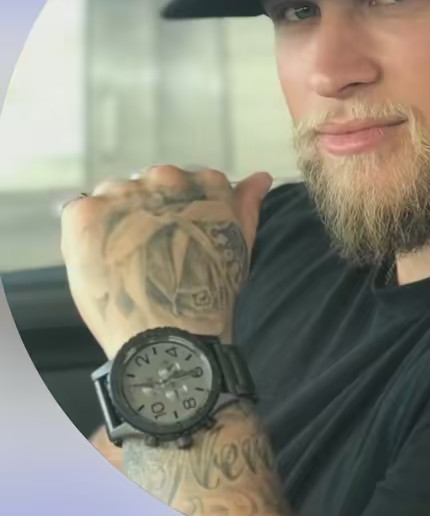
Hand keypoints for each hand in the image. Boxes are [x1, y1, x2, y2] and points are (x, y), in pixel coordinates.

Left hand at [60, 166, 272, 358]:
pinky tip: (104, 260)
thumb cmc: (212, 298)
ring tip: (126, 262)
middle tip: (153, 255)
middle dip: (149, 213)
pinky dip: (89, 233)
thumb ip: (246, 206)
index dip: (181, 212)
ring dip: (117, 220)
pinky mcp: (86, 214)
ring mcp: (123, 193)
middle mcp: (164, 178)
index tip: (181, 240)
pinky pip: (82, 209)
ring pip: (115, 194)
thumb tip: (261, 176)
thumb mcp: (238, 248)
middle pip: (150, 185)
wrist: (171, 339)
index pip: (187, 181)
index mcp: (204, 183)